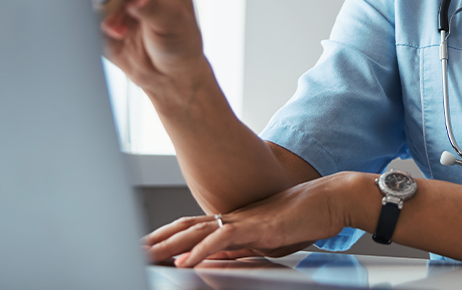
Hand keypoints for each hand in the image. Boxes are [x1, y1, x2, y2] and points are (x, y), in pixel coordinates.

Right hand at [90, 0, 208, 100]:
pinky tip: (111, 34)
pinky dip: (91, 23)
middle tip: (116, 17)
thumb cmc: (179, 40)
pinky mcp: (98, 10)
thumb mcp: (173, 21)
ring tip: (120, 31)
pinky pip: (82, 11)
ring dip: (100, 13)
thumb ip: (152, 5)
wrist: (166, 71)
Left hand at [143, 172, 370, 267]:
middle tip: (132, 250)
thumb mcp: (265, 240)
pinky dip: (200, 250)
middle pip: (185, 228)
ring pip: (196, 232)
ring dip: (169, 245)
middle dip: (157, 240)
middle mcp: (232, 217)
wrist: (329, 200)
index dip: (167, 237)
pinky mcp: (256, 227)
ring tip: (146, 255)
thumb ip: (239, 247)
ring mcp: (242, 220)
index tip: (146, 246)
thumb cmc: (304, 218)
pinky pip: (221, 239)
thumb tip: (214, 256)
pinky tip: (185, 261)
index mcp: (233, 221)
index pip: (191, 229)